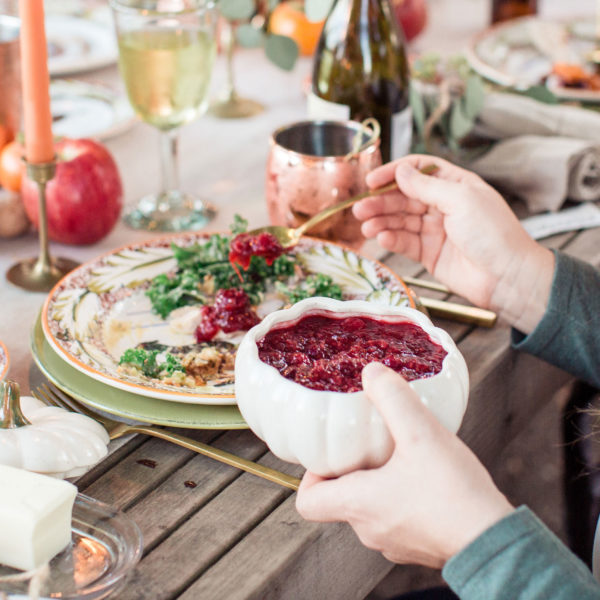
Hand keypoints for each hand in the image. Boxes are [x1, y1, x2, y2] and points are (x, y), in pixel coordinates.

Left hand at [296, 363, 513, 568]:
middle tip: (370, 442)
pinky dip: (402, 496)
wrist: (496, 542)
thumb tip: (371, 372)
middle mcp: (369, 530)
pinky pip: (396, 517)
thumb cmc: (454, 493)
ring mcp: (394, 542)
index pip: (307, 502)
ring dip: (378, 481)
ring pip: (370, 507)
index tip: (332, 454)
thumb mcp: (421, 433)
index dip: (311, 475)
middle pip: (340, 499)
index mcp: (358, 505)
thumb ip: (393, 398)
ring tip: (402, 454)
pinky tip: (427, 477)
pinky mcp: (418, 545)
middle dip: (351, 469)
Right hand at [353, 155, 553, 332]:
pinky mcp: (429, 253)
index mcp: (455, 185)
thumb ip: (427, 187)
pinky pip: (404, 242)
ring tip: (365, 226)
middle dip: (381, 201)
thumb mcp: (460, 200)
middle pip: (404, 197)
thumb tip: (401, 171)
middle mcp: (443, 205)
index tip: (372, 181)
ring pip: (400, 220)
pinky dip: (391, 239)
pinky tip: (382, 238)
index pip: (418, 171)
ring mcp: (435, 230)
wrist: (506, 277)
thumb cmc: (493, 233)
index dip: (394, 173)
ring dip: (381, 221)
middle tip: (360, 208)